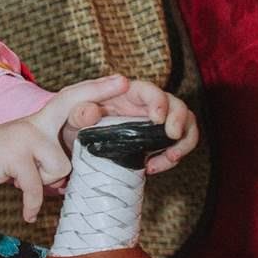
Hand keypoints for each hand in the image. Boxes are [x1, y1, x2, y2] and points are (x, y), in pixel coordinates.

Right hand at [0, 75, 130, 221]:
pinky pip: (37, 186)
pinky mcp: (16, 154)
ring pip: (60, 169)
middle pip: (74, 107)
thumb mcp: (31, 155)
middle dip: (100, 91)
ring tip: (24, 179)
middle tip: (125, 80)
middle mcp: (37, 122)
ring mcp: (26, 135)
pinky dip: (32, 203)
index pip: (72, 99)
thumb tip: (71, 174)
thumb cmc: (2, 163)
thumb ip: (53, 157)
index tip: (124, 78)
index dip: (97, 89)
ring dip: (44, 184)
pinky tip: (29, 214)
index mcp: (43, 120)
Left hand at [85, 77, 199, 175]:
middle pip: (176, 104)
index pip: (150, 90)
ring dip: (184, 140)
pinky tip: (153, 167)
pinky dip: (173, 156)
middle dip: (180, 119)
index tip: (157, 118)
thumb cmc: (76, 120)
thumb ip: (79, 112)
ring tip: (171, 157)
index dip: (158, 101)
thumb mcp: (72, 115)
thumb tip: (90, 111)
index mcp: (128, 93)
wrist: (76, 139)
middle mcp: (146, 105)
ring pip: (185, 124)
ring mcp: (154, 123)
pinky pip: (176, 144)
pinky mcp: (155, 140)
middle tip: (172, 136)